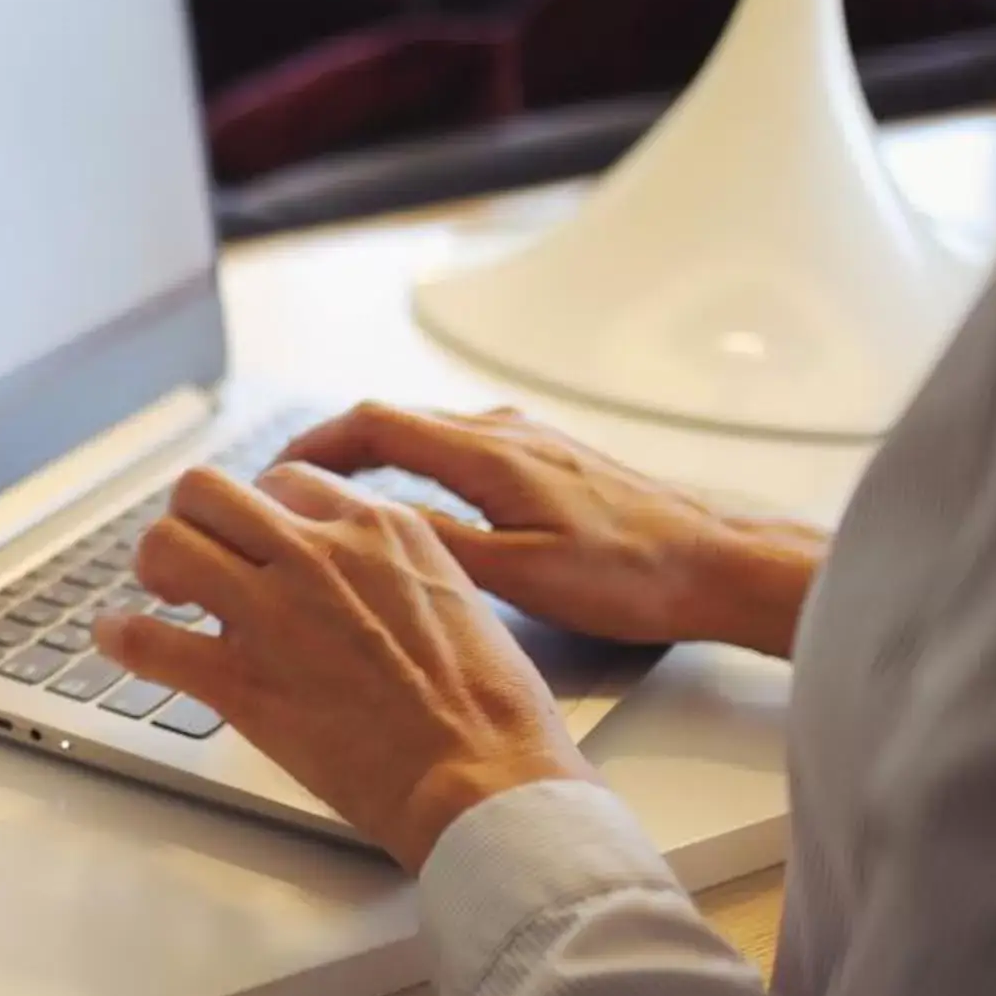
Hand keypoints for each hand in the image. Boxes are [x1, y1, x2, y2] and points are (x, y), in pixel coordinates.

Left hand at [94, 463, 590, 871]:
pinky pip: (147, 639)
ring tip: (160, 594)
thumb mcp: (457, 594)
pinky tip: (116, 639)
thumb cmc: (488, 707)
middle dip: (191, 518)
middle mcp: (318, 553)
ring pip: (167, 545)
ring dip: (153, 566)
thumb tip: (360, 574)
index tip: (250, 537)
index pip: (285, 479)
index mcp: (378, 528)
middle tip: (192, 556)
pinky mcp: (241, 679)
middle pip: (208, 491)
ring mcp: (273, 612)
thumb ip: (394, 568)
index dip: (257, 510)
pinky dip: (120, 637)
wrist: (483, 777)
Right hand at [277, 403, 825, 658]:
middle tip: (290, 486)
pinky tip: (422, 501)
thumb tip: (369, 526)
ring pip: (431, 434)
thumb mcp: (522, 574)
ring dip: (377, 456)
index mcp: (490, 455)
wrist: (722, 564)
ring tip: (341, 495)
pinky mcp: (552, 462)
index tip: (274, 468)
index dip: (314, 443)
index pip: (375, 424)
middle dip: (333, 449)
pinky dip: (420, 466)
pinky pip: (464, 448)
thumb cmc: (636, 574)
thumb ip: (439, 544)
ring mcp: (533, 443)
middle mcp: (507, 434)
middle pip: (396, 421)